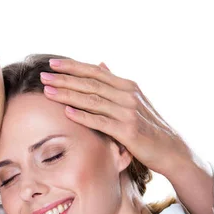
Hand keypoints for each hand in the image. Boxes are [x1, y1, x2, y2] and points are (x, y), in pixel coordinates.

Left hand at [42, 58, 213, 213]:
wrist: (171, 149)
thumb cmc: (149, 126)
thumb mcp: (135, 100)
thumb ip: (115, 82)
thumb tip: (101, 63)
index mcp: (128, 86)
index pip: (95, 72)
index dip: (73, 67)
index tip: (53, 63)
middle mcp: (128, 95)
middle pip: (90, 84)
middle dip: (64, 79)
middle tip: (43, 75)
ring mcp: (128, 112)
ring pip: (92, 100)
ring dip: (68, 95)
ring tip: (48, 91)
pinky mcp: (128, 130)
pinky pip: (100, 121)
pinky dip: (83, 116)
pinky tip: (67, 112)